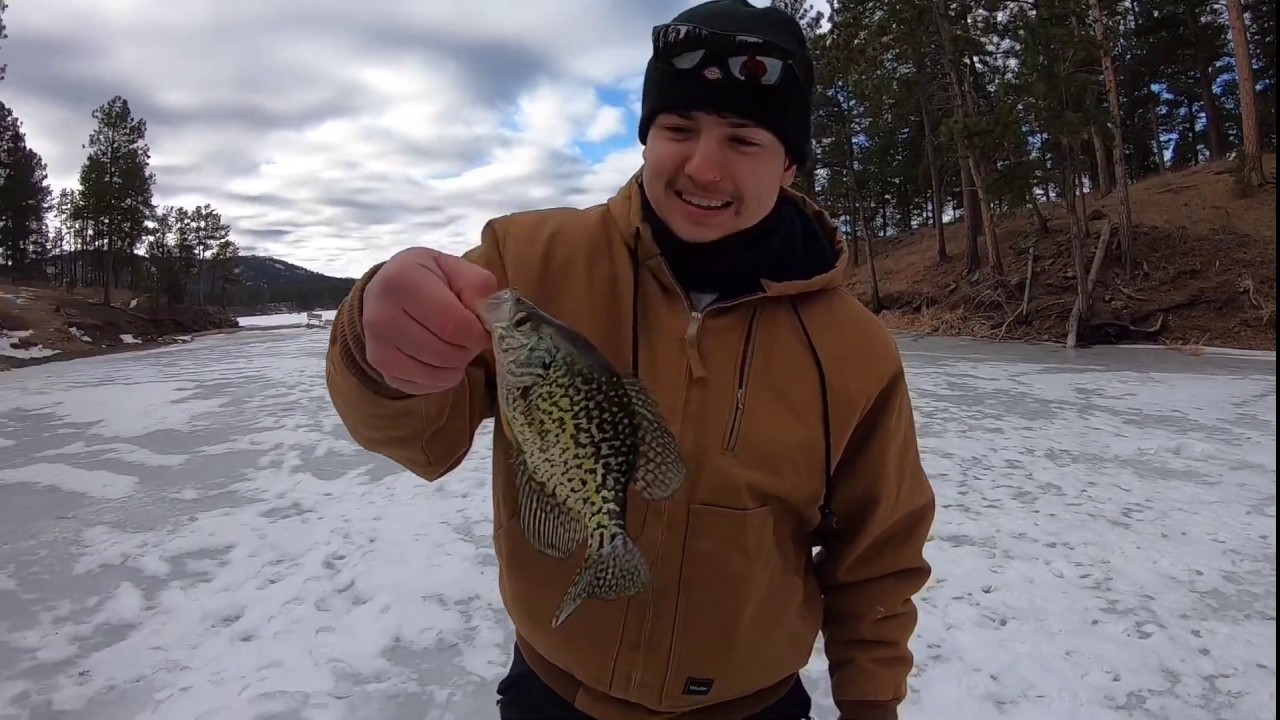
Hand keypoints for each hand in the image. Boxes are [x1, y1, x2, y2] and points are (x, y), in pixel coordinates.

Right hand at [361, 246, 497, 394]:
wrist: (385, 290)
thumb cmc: (426, 277)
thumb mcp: (454, 267)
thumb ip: (478, 286)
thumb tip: (491, 316)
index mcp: (402, 282)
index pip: (454, 324)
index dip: (479, 333)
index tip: (484, 328)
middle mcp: (382, 317)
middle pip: (446, 353)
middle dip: (469, 349)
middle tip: (469, 336)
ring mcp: (378, 348)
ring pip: (438, 374)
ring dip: (457, 365)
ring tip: (454, 344)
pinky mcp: (382, 371)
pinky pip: (426, 387)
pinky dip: (441, 378)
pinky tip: (439, 358)